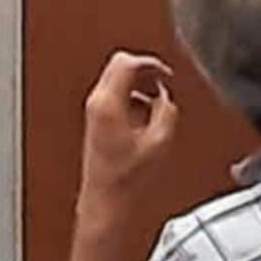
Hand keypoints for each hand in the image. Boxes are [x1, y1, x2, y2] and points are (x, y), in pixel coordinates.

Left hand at [79, 51, 178, 194]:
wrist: (106, 198)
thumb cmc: (125, 178)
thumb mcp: (159, 141)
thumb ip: (166, 110)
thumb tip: (166, 96)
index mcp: (108, 103)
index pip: (126, 62)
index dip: (151, 63)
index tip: (166, 72)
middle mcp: (96, 103)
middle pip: (119, 65)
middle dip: (144, 70)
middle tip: (163, 81)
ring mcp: (93, 111)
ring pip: (116, 78)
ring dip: (139, 83)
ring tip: (157, 98)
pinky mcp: (96, 120)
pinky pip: (114, 94)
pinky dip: (132, 96)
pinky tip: (146, 113)